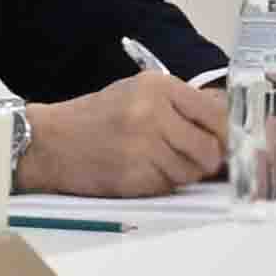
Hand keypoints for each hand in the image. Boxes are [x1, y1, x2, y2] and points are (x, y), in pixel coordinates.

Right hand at [14, 61, 228, 198]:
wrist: (50, 142)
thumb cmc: (97, 117)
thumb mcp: (137, 93)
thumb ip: (180, 105)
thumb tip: (225, 123)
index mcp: (158, 87)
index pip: (215, 114)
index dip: (225, 133)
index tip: (224, 142)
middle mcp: (153, 114)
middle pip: (209, 149)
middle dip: (207, 160)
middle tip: (195, 159)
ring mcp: (143, 146)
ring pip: (191, 172)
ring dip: (182, 174)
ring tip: (158, 162)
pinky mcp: (134, 176)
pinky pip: (168, 187)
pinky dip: (161, 184)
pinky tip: (141, 171)